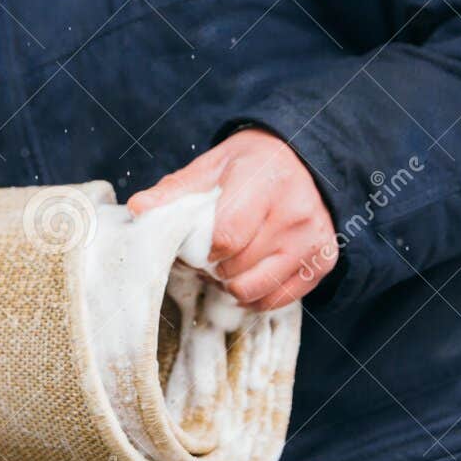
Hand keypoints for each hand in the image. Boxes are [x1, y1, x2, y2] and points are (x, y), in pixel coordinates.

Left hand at [128, 129, 338, 309]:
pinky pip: (277, 300)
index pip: (227, 237)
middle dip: (213, 269)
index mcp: (265, 182)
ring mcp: (312, 240)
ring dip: (232, 285)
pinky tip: (250, 273)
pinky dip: (256, 295)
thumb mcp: (212, 167)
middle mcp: (295, 212)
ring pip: (254, 291)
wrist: (307, 161)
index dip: (204, 250)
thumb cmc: (251, 166)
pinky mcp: (323, 261)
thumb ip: (175, 191)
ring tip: (229, 265)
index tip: (200, 243)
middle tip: (210, 255)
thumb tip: (138, 209)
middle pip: (236, 270)